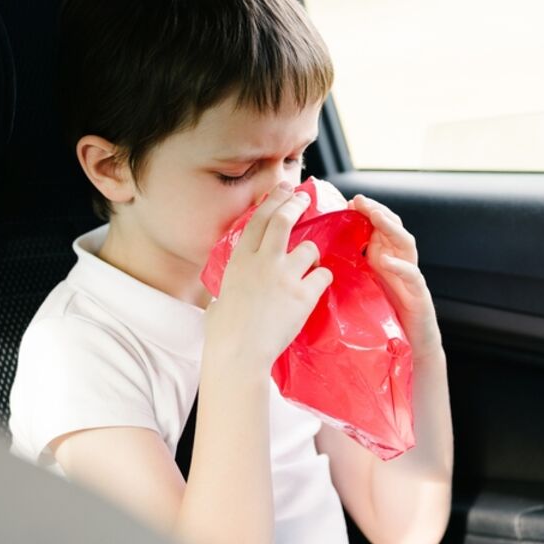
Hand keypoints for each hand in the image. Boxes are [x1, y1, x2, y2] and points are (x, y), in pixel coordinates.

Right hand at [205, 182, 333, 371]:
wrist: (239, 353)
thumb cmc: (224, 332)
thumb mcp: (221, 297)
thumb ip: (232, 285)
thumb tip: (229, 291)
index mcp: (240, 260)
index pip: (258, 220)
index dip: (273, 200)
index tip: (283, 190)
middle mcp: (262, 262)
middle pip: (283, 220)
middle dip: (296, 203)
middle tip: (304, 198)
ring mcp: (284, 277)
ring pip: (309, 249)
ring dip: (312, 254)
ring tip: (309, 265)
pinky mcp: (303, 296)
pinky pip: (323, 275)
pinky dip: (323, 278)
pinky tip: (318, 285)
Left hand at [349, 194, 440, 354]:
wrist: (410, 346)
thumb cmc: (382, 316)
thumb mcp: (362, 287)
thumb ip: (350, 268)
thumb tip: (318, 254)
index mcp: (384, 258)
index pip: (378, 226)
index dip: (365, 212)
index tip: (347, 203)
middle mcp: (400, 262)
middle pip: (393, 227)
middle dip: (377, 211)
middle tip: (359, 201)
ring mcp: (411, 277)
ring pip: (406, 243)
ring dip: (391, 228)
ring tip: (376, 217)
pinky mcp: (419, 295)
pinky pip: (412, 276)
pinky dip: (401, 266)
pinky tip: (386, 260)